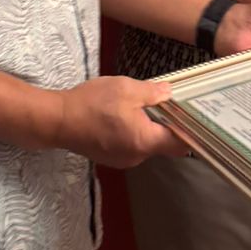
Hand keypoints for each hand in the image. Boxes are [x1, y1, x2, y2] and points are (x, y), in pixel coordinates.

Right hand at [55, 76, 187, 167]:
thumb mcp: (126, 89)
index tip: (192, 115)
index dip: (189, 130)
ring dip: (146, 128)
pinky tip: (121, 117)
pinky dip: (132, 133)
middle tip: (163, 103)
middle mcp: (137, 156)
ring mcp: (122, 160)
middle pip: (163, 144)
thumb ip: (152, 93)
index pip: (180, 144)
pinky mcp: (110, 157)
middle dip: (165, 125)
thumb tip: (169, 93)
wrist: (58, 121)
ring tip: (138, 107)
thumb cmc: (92, 104)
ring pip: (146, 144)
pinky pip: (130, 146)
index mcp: (145, 141)